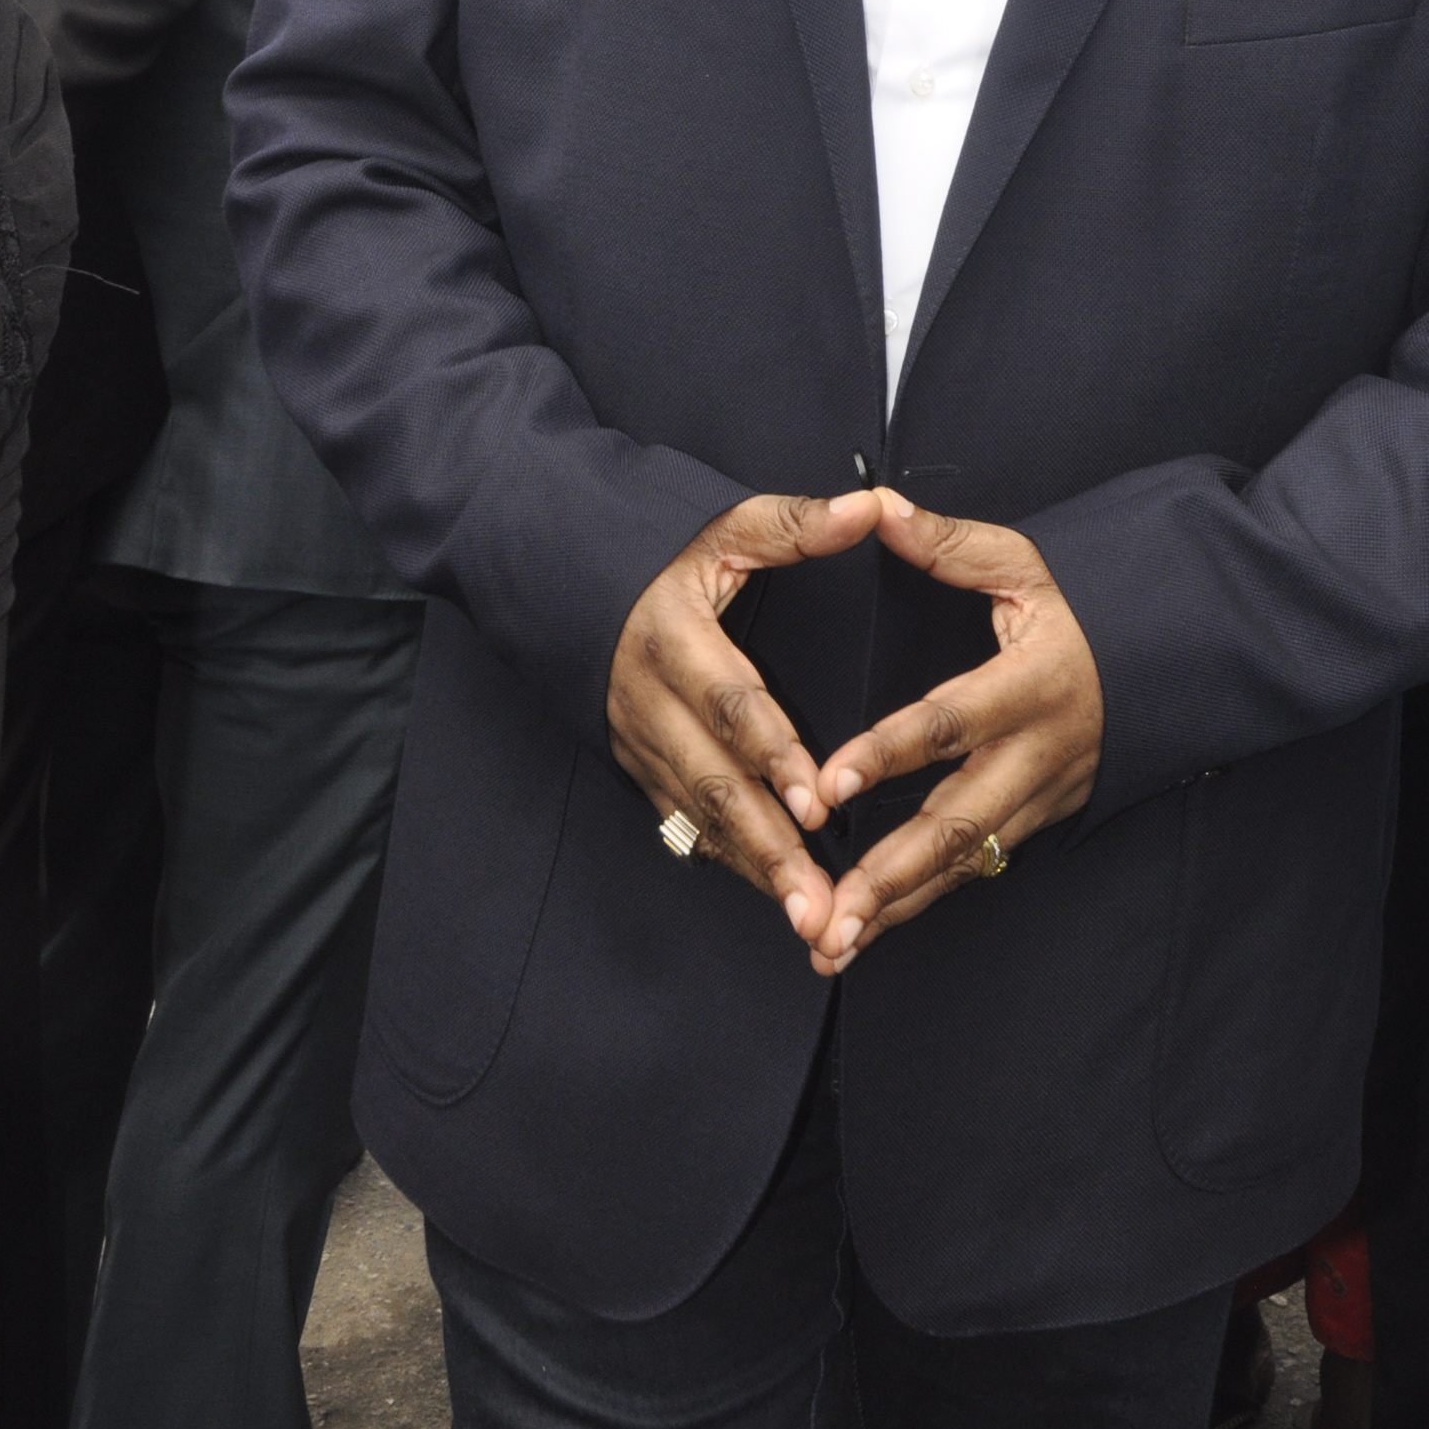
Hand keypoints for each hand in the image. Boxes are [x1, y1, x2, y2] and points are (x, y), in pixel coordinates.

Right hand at [606, 489, 884, 948]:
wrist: (558, 574)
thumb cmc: (655, 548)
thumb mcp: (719, 524)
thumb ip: (794, 524)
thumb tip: (869, 509)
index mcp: (674, 638)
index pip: (732, 705)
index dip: (776, 757)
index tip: (821, 804)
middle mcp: (650, 699)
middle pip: (716, 785)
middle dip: (770, 849)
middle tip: (821, 902)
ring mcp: (639, 740)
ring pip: (700, 817)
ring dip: (755, 871)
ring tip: (809, 919)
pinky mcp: (637, 764)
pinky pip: (685, 823)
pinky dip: (729, 861)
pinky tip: (772, 894)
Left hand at [805, 493, 1103, 976]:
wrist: (1177, 658)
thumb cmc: (1092, 604)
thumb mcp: (1027, 563)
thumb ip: (948, 545)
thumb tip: (877, 508)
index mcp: (1030, 684)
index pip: (948, 725)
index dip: (886, 755)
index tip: (827, 786)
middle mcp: (1037, 753)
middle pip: (957, 825)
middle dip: (888, 876)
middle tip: (828, 916)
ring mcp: (1041, 795)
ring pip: (964, 864)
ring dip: (898, 908)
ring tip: (832, 946)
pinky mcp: (1040, 819)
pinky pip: (976, 868)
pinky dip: (922, 902)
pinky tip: (869, 931)